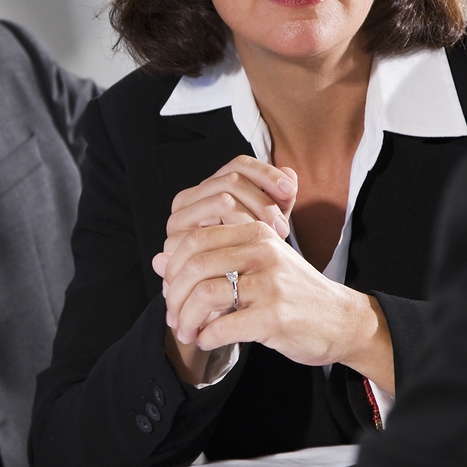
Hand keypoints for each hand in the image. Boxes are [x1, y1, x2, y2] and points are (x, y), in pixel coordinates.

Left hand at [154, 220, 393, 392]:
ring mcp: (270, 284)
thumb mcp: (255, 265)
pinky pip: (223, 326)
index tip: (170, 291)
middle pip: (194, 265)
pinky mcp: (275, 317)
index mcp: (255, 232)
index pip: (194, 239)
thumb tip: (158, 260)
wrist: (341, 320)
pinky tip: (207, 340)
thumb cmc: (292, 292)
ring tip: (186, 332)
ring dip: (186, 319)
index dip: (172, 268)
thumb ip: (210, 259)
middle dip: (174, 296)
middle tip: (173, 317)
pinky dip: (206, 337)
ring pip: (204, 295)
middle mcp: (263, 252)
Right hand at [163, 155, 296, 247]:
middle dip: (263, 200)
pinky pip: (213, 228)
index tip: (290, 192)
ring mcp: (178, 220)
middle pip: (232, 179)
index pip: (240, 165)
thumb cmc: (250, 258)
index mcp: (208, 188)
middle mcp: (187, 199)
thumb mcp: (268, 225)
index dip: (268, 174)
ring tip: (272, 238)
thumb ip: (281, 199)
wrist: (228, 301)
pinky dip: (236, 234)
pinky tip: (253, 248)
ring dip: (252, 218)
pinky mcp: (174, 242)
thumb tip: (291, 175)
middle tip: (283, 227)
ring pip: (223, 199)